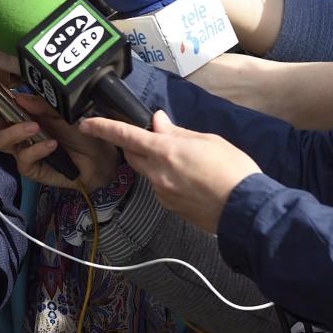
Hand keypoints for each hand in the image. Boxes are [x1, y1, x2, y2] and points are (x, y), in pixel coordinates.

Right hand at [0, 93, 118, 192]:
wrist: (102, 157)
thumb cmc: (81, 130)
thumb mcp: (63, 111)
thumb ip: (41, 104)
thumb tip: (18, 96)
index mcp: (23, 113)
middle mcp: (18, 131)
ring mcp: (23, 150)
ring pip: (2, 142)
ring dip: (15, 131)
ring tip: (34, 127)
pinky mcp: (32, 169)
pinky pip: (24, 159)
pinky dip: (37, 149)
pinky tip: (52, 145)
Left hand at [79, 110, 260, 233]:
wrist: (246, 211)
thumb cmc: (233, 171)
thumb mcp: (208, 141)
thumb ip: (178, 132)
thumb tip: (158, 122)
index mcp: (165, 152)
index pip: (125, 136)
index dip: (103, 128)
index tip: (86, 123)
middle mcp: (157, 174)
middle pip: (132, 156)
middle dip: (135, 146)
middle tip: (154, 140)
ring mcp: (162, 194)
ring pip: (148, 173)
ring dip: (156, 164)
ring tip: (187, 163)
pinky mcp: (171, 208)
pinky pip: (161, 188)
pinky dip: (168, 180)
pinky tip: (191, 181)